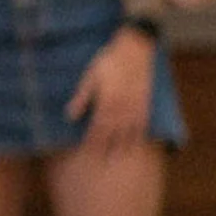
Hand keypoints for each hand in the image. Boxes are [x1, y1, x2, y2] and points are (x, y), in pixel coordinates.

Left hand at [69, 26, 155, 152]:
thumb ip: (81, 98)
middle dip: (106, 149)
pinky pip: (143, 124)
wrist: (134, 51)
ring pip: (129, 132)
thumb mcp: (90, 77)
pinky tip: (136, 143)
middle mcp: (122, 108)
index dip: (93, 142)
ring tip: (118, 160)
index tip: (87, 153)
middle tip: (101, 164)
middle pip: (113, 134)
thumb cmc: (107, 62)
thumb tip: (70, 116)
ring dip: (123, 146)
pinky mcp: (145, 103)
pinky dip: (139, 135)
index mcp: (107, 102)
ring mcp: (136, 106)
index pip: (98, 128)